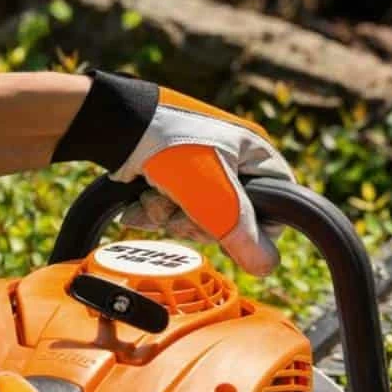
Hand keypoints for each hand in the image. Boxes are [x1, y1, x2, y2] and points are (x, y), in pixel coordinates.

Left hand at [51, 70, 294, 275]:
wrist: (112, 125)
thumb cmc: (170, 148)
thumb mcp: (213, 197)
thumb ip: (242, 235)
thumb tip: (268, 266)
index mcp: (254, 151)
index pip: (279, 201)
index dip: (258, 227)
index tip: (232, 236)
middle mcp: (231, 157)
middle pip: (231, 218)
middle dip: (198, 222)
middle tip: (182, 211)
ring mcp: (198, 165)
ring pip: (198, 216)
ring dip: (171, 216)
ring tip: (155, 198)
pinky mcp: (169, 173)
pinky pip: (173, 208)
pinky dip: (155, 210)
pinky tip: (140, 201)